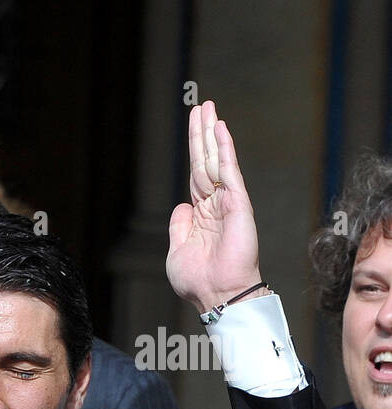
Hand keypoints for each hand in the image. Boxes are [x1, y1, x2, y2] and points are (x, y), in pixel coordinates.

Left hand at [166, 101, 262, 314]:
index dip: (194, 151)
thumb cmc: (198, 280)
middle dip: (202, 134)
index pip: (195, 174)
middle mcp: (215, 204)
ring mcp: (227, 202)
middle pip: (205, 161)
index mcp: (200, 214)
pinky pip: (229, 171)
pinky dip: (225, 149)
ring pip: (217, 160)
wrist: (216, 294)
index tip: (194, 127)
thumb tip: (180, 206)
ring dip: (211, 134)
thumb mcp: (177, 250)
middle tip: (201, 106)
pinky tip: (220, 129)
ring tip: (208, 108)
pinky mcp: (237, 204)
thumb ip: (178, 226)